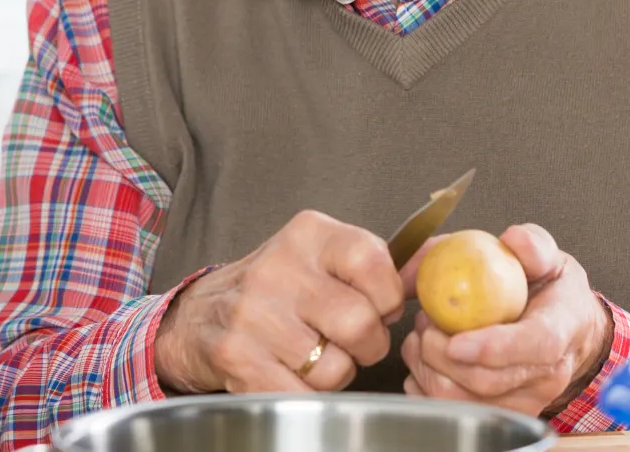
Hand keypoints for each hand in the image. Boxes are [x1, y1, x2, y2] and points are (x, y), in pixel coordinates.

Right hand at [154, 211, 404, 393]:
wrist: (200, 316)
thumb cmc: (276, 289)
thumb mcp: (320, 258)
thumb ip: (375, 264)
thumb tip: (430, 270)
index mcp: (307, 236)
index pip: (372, 261)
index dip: (389, 295)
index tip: (383, 305)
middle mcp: (277, 269)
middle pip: (360, 322)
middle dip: (369, 344)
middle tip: (353, 340)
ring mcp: (254, 314)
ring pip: (336, 366)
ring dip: (337, 370)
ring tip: (316, 354)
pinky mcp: (239, 357)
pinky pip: (305, 393)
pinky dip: (309, 392)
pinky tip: (293, 372)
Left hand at [401, 224, 611, 417]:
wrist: (565, 333)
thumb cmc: (551, 294)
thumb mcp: (548, 258)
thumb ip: (532, 245)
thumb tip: (514, 239)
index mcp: (561, 329)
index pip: (534, 345)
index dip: (494, 347)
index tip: (455, 341)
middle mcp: (546, 375)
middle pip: (487, 381)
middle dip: (440, 353)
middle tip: (424, 321)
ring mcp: (524, 401)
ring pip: (463, 401)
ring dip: (427, 367)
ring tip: (424, 335)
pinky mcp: (501, 415)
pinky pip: (451, 412)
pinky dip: (425, 387)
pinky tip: (425, 361)